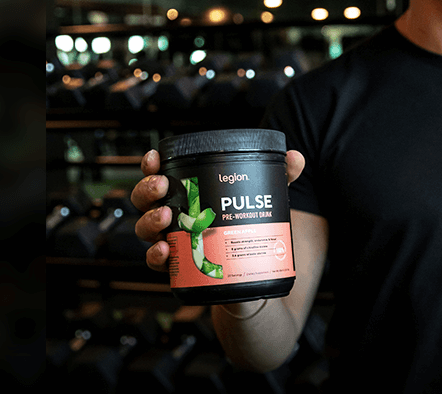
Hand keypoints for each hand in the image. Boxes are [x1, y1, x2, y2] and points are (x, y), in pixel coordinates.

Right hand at [131, 148, 305, 272]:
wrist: (255, 284)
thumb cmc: (252, 235)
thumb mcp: (268, 203)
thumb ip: (281, 178)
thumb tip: (296, 157)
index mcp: (190, 195)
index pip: (163, 175)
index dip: (152, 166)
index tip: (155, 158)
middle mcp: (176, 218)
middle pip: (146, 201)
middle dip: (147, 190)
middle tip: (162, 186)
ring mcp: (176, 243)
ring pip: (146, 229)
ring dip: (150, 220)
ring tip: (165, 216)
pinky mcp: (181, 270)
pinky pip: (158, 263)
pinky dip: (156, 256)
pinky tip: (166, 250)